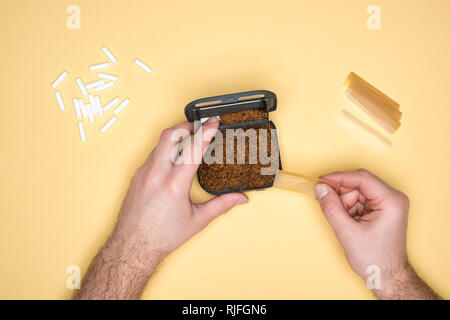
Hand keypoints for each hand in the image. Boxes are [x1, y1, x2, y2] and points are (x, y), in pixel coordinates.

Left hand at [114, 117, 247, 255]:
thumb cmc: (161, 237)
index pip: (193, 148)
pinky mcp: (136, 176)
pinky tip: (174, 159)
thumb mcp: (197, 221)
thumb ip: (221, 205)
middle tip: (199, 125)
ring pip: (160, 144)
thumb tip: (239, 198)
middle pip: (170, 135)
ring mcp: (143, 173)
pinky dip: (166, 150)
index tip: (214, 121)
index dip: (206, 131)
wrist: (132, 247)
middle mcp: (155, 174)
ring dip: (175, 137)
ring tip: (189, 140)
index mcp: (173, 185)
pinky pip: (152, 155)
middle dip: (187, 125)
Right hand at [314, 169, 439, 298]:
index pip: (362, 178)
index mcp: (391, 201)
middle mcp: (392, 198)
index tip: (321, 180)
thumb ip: (331, 208)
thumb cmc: (376, 259)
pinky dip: (349, 209)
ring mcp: (387, 203)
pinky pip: (359, 200)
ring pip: (356, 192)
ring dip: (345, 205)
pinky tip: (350, 223)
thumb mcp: (348, 232)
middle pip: (358, 185)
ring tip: (347, 223)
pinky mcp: (381, 209)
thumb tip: (320, 189)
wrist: (386, 276)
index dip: (339, 178)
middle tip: (333, 210)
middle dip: (342, 197)